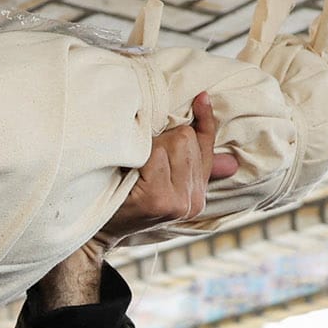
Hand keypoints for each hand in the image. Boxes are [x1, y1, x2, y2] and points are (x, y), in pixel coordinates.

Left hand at [96, 94, 241, 247]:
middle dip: (162, 139)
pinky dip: (140, 156)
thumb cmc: (124, 199)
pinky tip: (130, 170)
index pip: (206, 148)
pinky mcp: (159, 199)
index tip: (201, 97)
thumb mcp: (161, 183)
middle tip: (140, 158)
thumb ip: (191, 168)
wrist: (96, 229)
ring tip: (135, 166)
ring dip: (151, 146)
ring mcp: (177, 202)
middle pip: (187, 139)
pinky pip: (156, 155)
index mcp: (197, 197)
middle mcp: (193, 201)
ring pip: (174, 143)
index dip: (204, 121)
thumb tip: (231, 162)